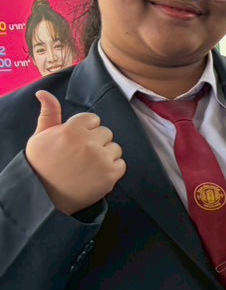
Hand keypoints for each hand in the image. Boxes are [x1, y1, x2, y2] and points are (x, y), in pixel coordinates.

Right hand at [25, 91, 125, 214]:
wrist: (44, 197)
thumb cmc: (41, 165)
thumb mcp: (40, 137)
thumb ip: (49, 113)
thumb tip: (44, 92)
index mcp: (72, 130)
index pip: (92, 119)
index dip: (84, 130)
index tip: (75, 142)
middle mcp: (89, 142)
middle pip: (105, 132)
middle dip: (95, 141)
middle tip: (80, 155)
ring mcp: (102, 159)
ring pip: (115, 147)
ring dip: (105, 155)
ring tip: (87, 166)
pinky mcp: (111, 175)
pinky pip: (121, 164)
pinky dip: (112, 169)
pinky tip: (96, 174)